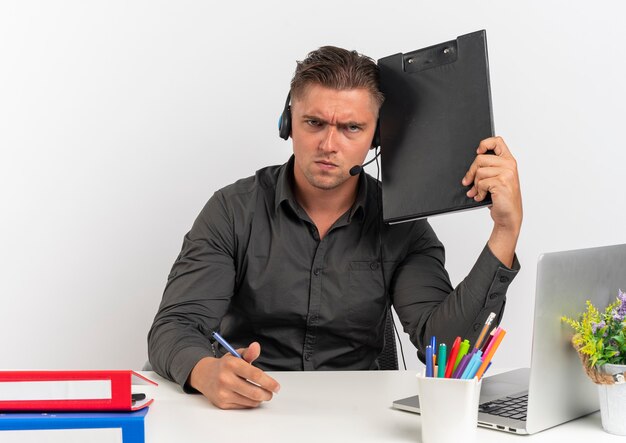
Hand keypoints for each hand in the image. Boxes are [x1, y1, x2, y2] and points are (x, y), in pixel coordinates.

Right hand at [188, 342, 280, 408]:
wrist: (204, 375)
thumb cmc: (225, 365)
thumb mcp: (236, 355)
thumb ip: (249, 353)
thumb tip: (256, 346)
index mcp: (231, 364)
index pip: (255, 375)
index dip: (269, 382)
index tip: (276, 386)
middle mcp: (225, 379)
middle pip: (254, 392)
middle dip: (267, 394)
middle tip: (271, 393)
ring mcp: (223, 393)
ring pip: (250, 401)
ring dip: (259, 399)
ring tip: (261, 394)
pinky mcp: (222, 404)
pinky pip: (243, 406)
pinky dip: (250, 402)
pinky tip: (248, 396)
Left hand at [462, 136, 521, 266]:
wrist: (509, 216)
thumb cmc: (502, 198)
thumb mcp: (497, 179)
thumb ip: (489, 169)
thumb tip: (470, 166)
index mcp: (509, 161)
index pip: (497, 141)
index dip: (485, 143)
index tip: (477, 152)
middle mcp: (509, 165)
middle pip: (480, 159)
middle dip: (471, 172)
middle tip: (467, 182)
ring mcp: (507, 174)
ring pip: (479, 172)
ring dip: (474, 185)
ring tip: (476, 192)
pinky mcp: (501, 183)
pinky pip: (481, 183)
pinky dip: (478, 192)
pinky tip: (480, 197)